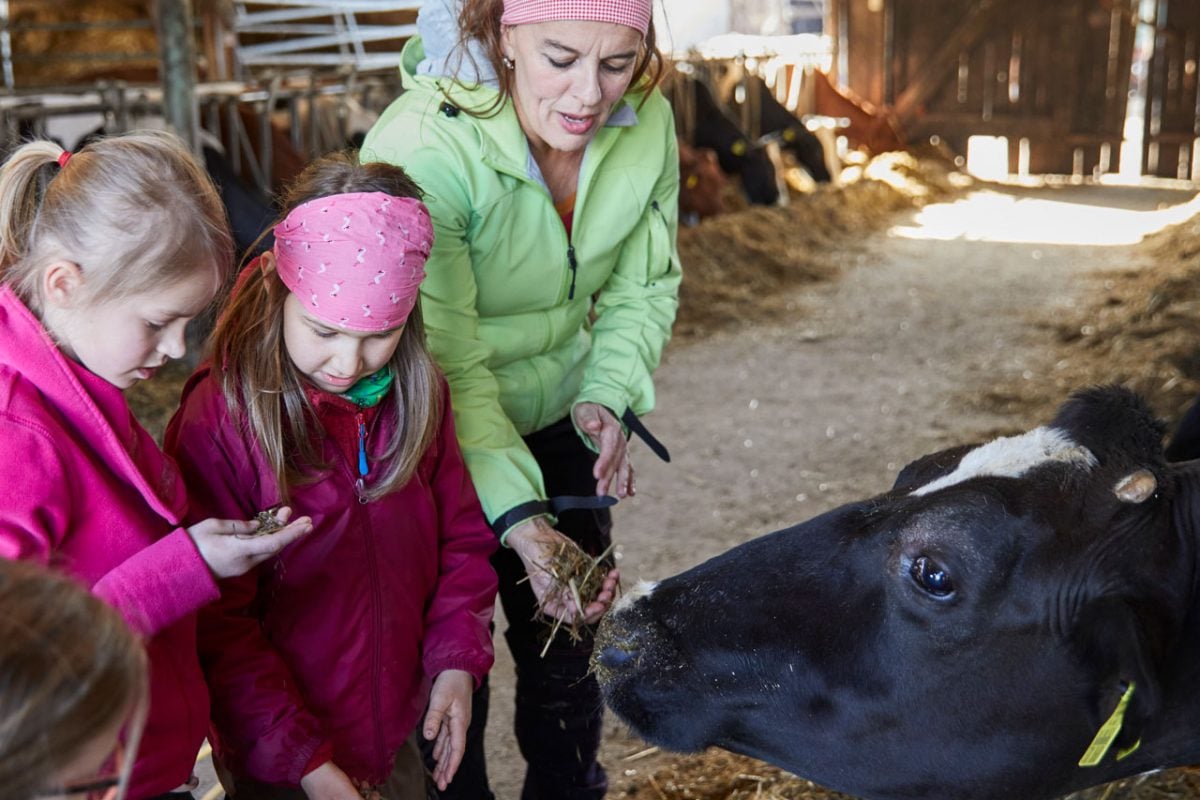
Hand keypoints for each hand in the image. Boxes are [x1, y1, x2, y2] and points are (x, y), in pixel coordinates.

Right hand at [187, 506, 312, 578]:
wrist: (176, 572)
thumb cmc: (191, 545)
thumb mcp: (212, 527)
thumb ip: (237, 526)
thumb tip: (256, 526)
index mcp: (239, 551)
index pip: (272, 543)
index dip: (291, 533)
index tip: (306, 525)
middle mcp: (245, 562)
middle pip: (275, 547)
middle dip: (291, 532)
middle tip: (307, 519)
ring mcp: (243, 567)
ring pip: (268, 550)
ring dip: (280, 534)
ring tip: (287, 516)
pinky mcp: (239, 567)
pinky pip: (259, 552)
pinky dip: (269, 540)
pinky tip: (272, 529)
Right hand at [300, 761, 363, 799]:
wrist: (312, 765)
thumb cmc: (328, 781)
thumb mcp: (347, 795)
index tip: (374, 796)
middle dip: (363, 797)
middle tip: (367, 787)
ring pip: (349, 799)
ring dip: (358, 791)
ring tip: (360, 782)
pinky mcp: (328, 794)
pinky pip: (344, 794)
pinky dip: (350, 788)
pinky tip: (352, 780)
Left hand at [423, 669, 473, 790]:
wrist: (458, 668)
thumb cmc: (450, 681)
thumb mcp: (440, 698)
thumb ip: (434, 718)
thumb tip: (429, 737)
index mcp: (460, 721)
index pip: (457, 749)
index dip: (451, 765)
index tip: (447, 779)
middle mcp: (460, 724)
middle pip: (454, 751)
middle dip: (448, 769)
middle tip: (442, 785)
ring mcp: (456, 721)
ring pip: (450, 746)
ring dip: (444, 761)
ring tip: (439, 777)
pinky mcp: (451, 717)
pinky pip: (446, 737)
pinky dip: (441, 749)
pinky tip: (437, 757)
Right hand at [505, 518, 619, 623]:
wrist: (540, 539)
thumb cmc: (537, 560)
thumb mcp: (547, 578)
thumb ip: (563, 594)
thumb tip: (576, 611)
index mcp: (556, 606)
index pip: (575, 617)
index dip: (589, 614)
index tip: (599, 605)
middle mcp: (569, 600)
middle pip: (590, 608)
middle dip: (602, 601)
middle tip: (608, 591)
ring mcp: (579, 587)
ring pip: (598, 595)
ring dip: (608, 589)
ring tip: (612, 579)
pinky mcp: (586, 575)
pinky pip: (600, 581)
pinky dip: (608, 578)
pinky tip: (613, 572)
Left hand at [572, 403, 633, 497]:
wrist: (599, 407)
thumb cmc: (590, 409)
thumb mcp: (586, 410)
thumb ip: (589, 418)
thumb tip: (593, 425)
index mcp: (612, 429)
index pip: (608, 448)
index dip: (604, 462)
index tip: (596, 475)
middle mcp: (620, 440)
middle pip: (616, 461)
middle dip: (610, 478)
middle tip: (602, 492)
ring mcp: (623, 448)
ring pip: (623, 466)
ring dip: (622, 482)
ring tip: (620, 496)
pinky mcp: (622, 454)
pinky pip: (627, 468)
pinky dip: (630, 480)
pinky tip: (630, 492)